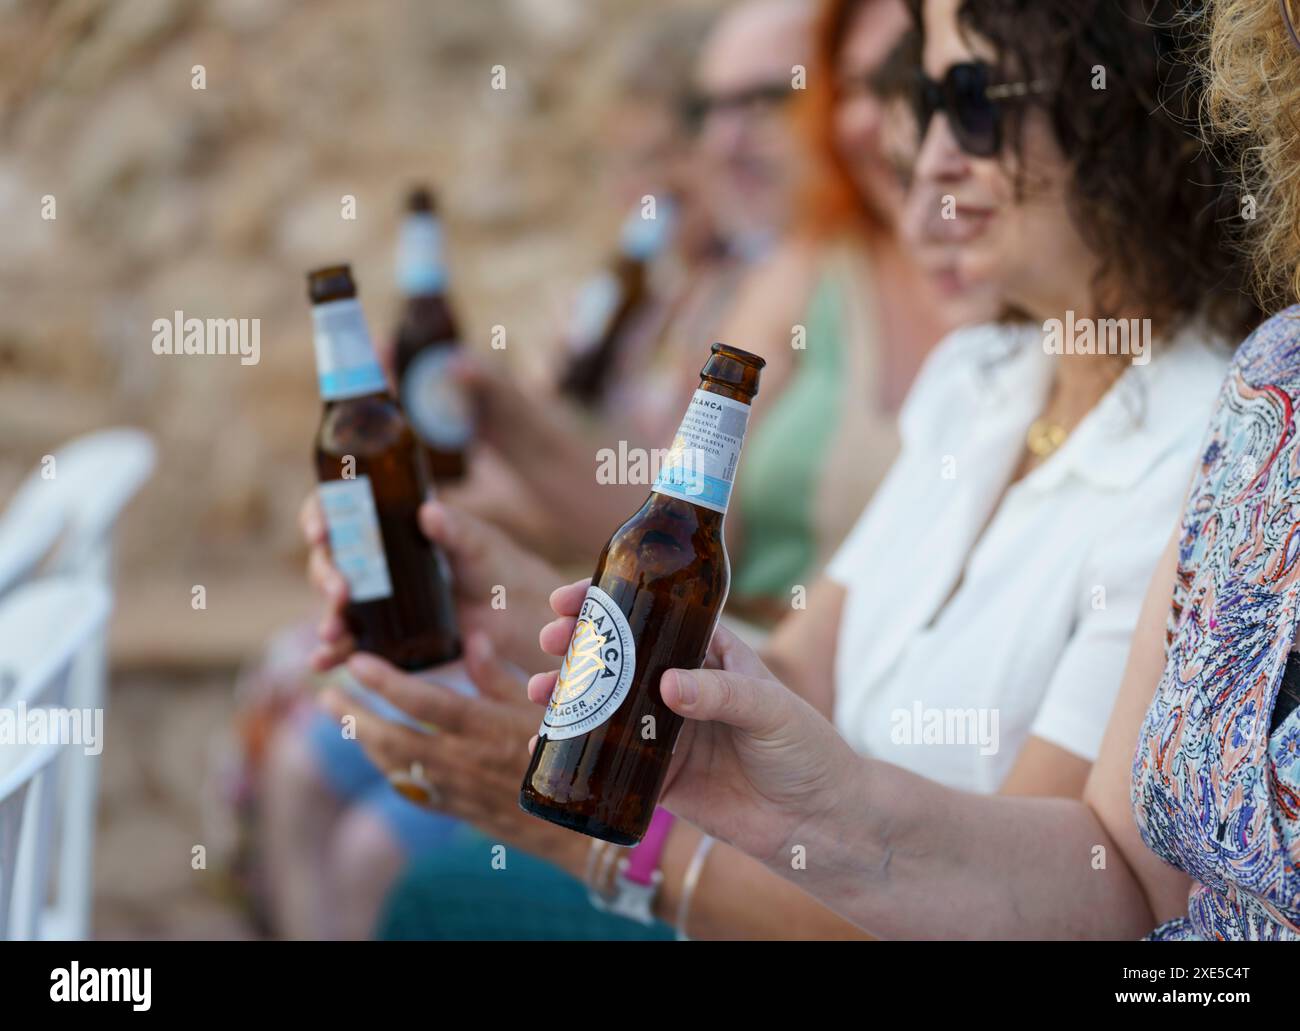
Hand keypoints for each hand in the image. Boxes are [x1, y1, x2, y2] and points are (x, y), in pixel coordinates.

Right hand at [301, 492, 562, 672]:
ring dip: (327, 616)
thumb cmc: (492, 563)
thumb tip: (429, 512)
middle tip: (340, 591)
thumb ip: (456, 528)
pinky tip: (322, 662)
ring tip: (331, 632)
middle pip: (329, 560)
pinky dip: (332, 652)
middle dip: (326, 575)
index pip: (338, 511)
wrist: (511, 610)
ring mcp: (373, 598)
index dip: (319, 516)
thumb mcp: (476, 542)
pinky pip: (348, 641)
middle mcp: (371, 559)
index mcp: (387, 524)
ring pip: (334, 602)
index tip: (321, 531)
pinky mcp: (381, 633)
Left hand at [319, 632, 585, 864]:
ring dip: (363, 739)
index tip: (357, 661)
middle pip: (393, 737)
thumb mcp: (544, 708)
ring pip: (395, 765)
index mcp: (488, 729)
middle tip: (325, 691)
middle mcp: (466, 762)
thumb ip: (499, 676)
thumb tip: (471, 637)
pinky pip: (411, 788)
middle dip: (354, 714)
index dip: (386, 682)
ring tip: (340, 716)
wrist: (583, 826)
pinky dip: (387, 767)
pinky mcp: (458, 810)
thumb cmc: (572, 756)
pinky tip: (376, 753)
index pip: (424, 702)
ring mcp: (458, 790)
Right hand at [532, 579, 861, 862]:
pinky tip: (543, 743)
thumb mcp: (770, 708)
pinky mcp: (659, 777)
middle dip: (576, 645)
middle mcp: (681, 687)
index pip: (653, 614)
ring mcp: (666, 731)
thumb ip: (722, 693)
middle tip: (549, 642)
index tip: (570, 597)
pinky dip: (574, 750)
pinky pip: (607, 761)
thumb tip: (668, 686)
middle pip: (618, 656)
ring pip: (605, 705)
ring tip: (539, 691)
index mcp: (709, 653)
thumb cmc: (807, 750)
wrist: (819, 823)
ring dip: (566, 694)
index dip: (609, 600)